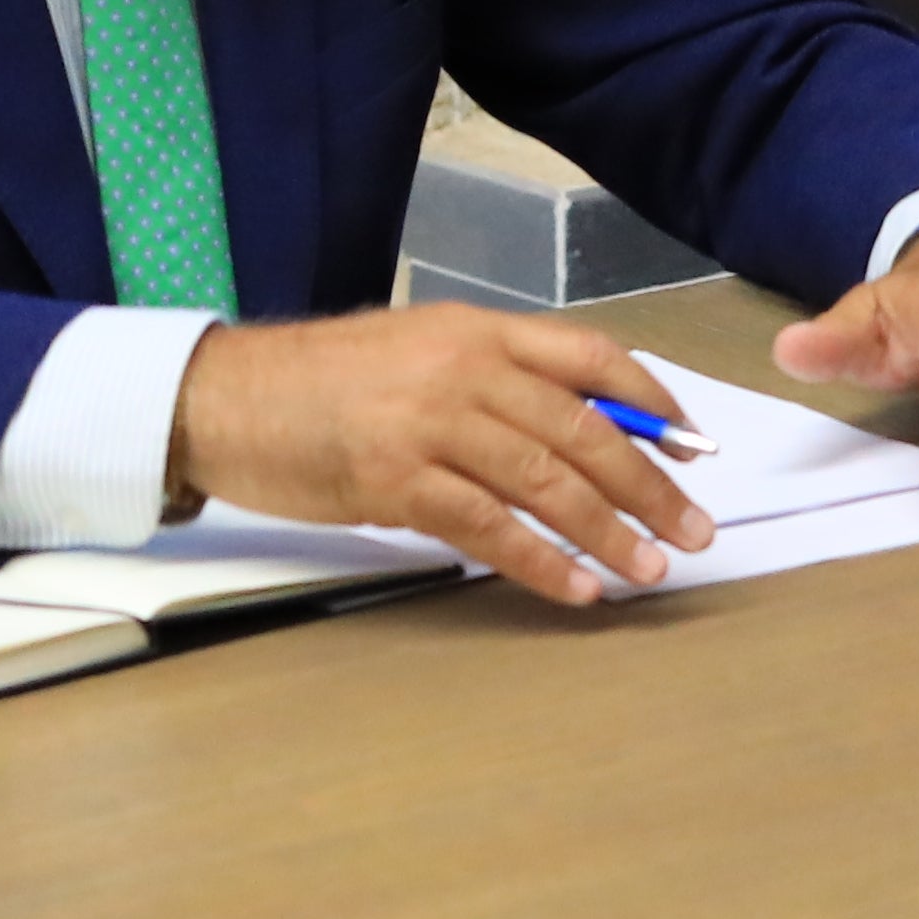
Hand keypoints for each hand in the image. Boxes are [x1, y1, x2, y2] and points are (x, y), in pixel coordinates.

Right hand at [169, 307, 717, 607]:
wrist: (222, 397)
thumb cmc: (316, 383)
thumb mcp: (414, 353)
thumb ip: (489, 382)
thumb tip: (574, 433)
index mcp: (474, 330)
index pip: (592, 358)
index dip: (655, 403)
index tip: (696, 448)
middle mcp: (461, 366)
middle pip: (584, 428)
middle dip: (651, 484)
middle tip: (694, 528)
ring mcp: (428, 421)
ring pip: (546, 480)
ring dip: (609, 531)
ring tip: (649, 568)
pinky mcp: (394, 478)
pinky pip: (487, 526)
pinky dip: (540, 561)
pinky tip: (575, 588)